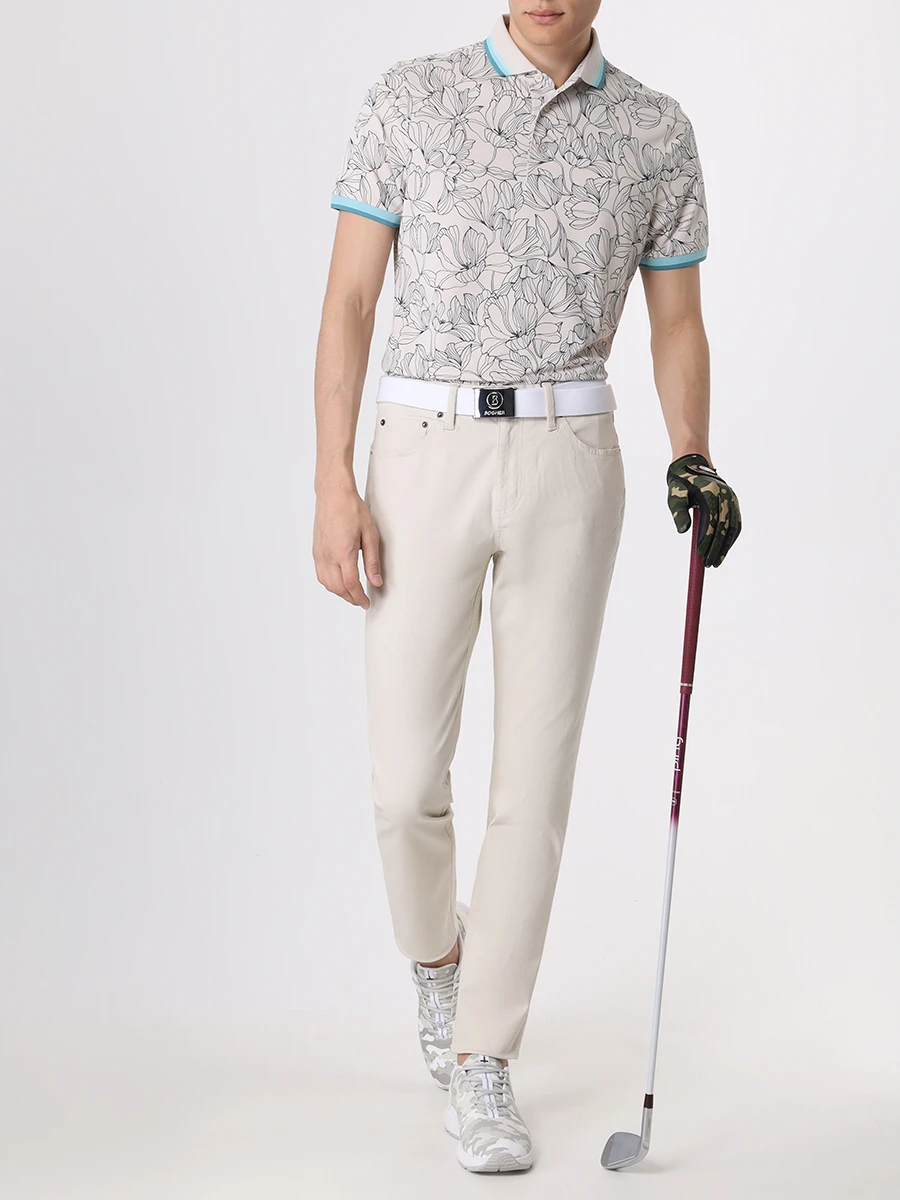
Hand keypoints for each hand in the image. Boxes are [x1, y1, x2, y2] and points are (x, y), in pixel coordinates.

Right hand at [313, 485, 382, 607]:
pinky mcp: (315, 550)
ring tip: (352, 594)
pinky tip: (339, 582)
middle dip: (350, 598)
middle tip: (361, 601)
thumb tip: (376, 582)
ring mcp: (319, 553)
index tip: (367, 603)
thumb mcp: (370, 535)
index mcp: (343, 552)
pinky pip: (320, 574)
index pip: (351, 584)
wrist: (333, 494)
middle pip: (337, 588)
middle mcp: (328, 555)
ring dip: (339, 592)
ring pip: (326, 583)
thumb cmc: (352, 510)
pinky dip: (329, 583)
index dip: (359, 598)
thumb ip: (372, 561)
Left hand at [666, 453, 741, 567]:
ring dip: (726, 546)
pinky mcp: (733, 502)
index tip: (699, 554)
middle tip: (709, 564)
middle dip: (717, 548)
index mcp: (711, 492)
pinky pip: (736, 523)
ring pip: (733, 527)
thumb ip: (678, 512)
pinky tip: (724, 550)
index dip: (707, 539)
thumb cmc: (681, 482)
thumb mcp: (675, 495)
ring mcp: (732, 498)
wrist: (693, 464)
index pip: (711, 521)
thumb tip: (683, 531)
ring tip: (716, 562)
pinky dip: (731, 538)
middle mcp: (725, 495)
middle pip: (724, 527)